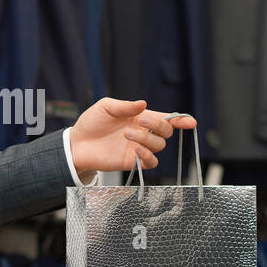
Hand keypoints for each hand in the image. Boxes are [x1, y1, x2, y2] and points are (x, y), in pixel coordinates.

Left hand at [70, 99, 197, 181]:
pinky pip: (150, 162)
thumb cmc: (91, 123)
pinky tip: (136, 149)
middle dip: (159, 125)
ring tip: (127, 134)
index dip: (180, 120)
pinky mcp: (132, 162)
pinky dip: (148, 156)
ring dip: (147, 138)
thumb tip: (143, 104)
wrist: (77, 144)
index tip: (190, 122)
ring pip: (159, 146)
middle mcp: (143, 133)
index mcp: (140, 118)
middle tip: (141, 121)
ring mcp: (138, 148)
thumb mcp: (106, 107)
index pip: (165, 119)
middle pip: (166, 131)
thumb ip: (125, 106)